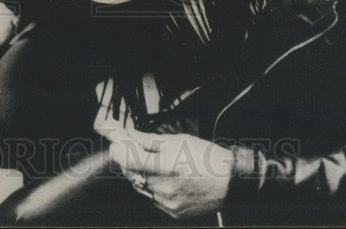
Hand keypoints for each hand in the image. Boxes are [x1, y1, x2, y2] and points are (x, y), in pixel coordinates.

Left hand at [106, 124, 232, 218]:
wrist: (230, 183)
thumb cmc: (207, 158)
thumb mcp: (178, 141)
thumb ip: (149, 140)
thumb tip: (129, 134)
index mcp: (166, 166)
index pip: (128, 158)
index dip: (118, 147)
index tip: (115, 139)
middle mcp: (163, 188)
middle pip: (130, 173)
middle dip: (128, 159)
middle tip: (133, 147)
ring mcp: (166, 202)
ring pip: (140, 186)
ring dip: (140, 173)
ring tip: (155, 162)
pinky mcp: (171, 211)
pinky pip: (152, 197)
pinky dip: (153, 186)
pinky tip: (166, 177)